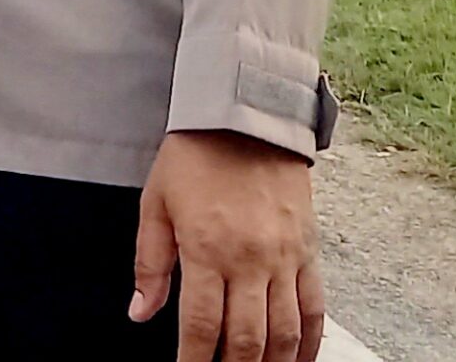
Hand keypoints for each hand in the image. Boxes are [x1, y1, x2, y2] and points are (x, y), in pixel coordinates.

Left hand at [133, 130, 323, 361]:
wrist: (246, 118)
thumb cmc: (195, 156)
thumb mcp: (155, 203)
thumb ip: (149, 263)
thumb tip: (140, 312)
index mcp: (206, 249)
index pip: (201, 325)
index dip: (194, 360)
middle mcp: (250, 260)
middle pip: (246, 339)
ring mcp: (285, 259)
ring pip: (284, 334)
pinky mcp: (309, 253)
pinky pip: (314, 310)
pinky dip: (310, 344)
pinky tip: (299, 361)